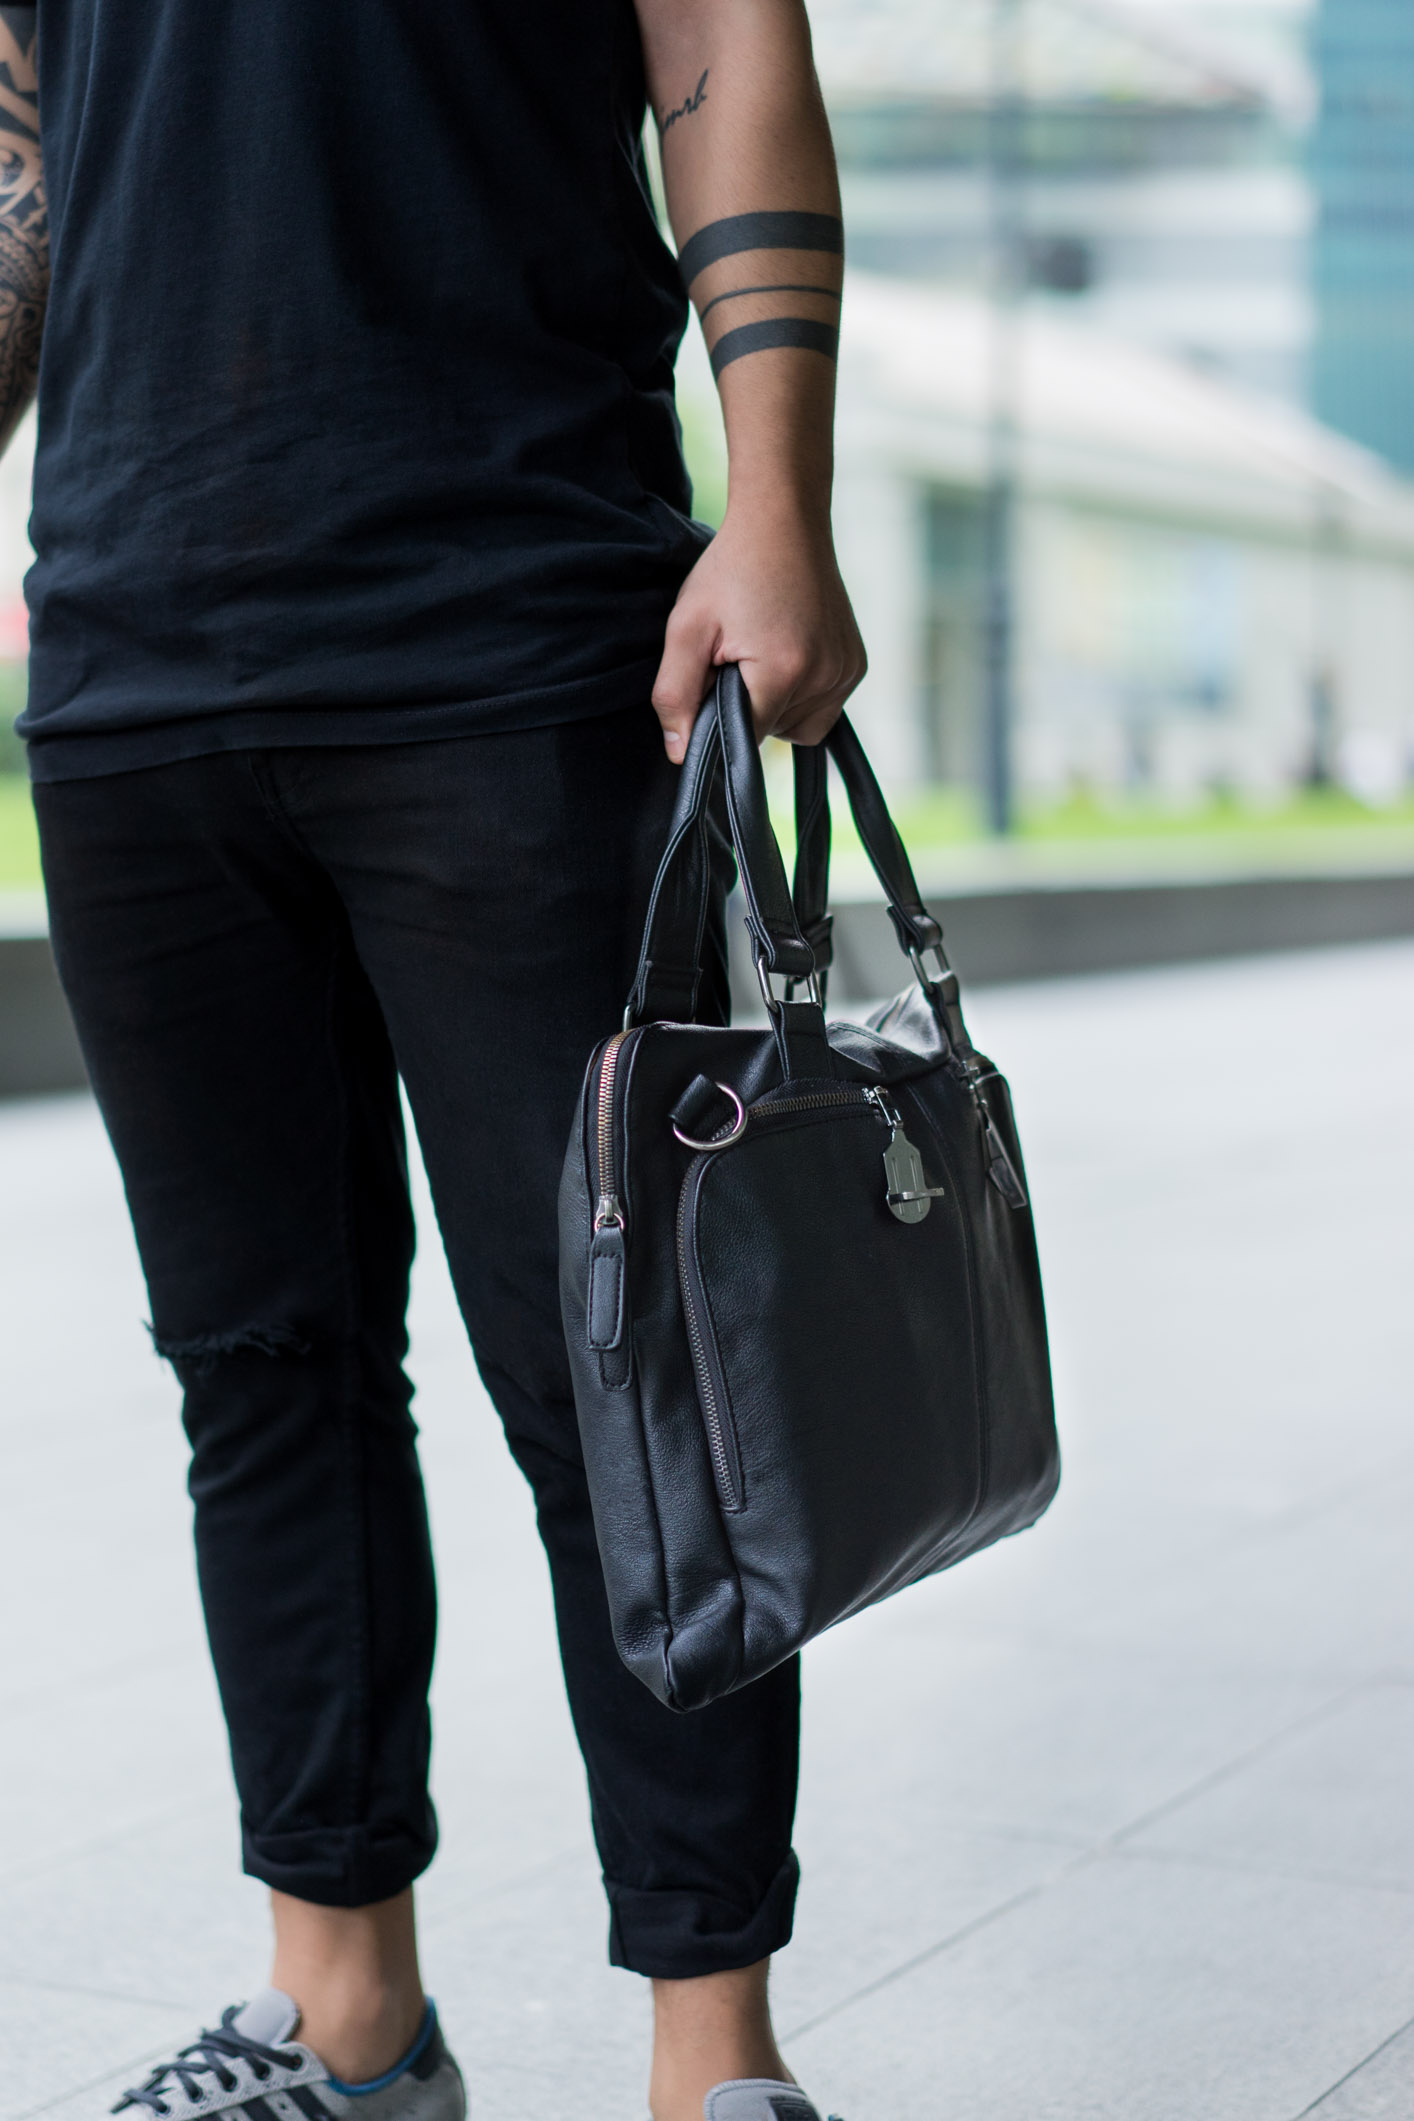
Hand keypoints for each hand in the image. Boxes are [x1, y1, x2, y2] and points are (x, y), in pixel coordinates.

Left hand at [651, 498, 865, 757]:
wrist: (784, 521)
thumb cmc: (731, 570)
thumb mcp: (687, 628)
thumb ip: (676, 695)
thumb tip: (679, 754)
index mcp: (784, 670)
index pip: (746, 739)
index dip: (720, 719)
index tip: (713, 682)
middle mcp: (826, 677)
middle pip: (774, 734)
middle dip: (749, 709)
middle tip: (735, 659)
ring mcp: (847, 671)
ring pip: (801, 728)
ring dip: (777, 706)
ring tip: (761, 655)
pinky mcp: (857, 664)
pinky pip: (824, 707)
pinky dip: (802, 695)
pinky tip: (786, 655)